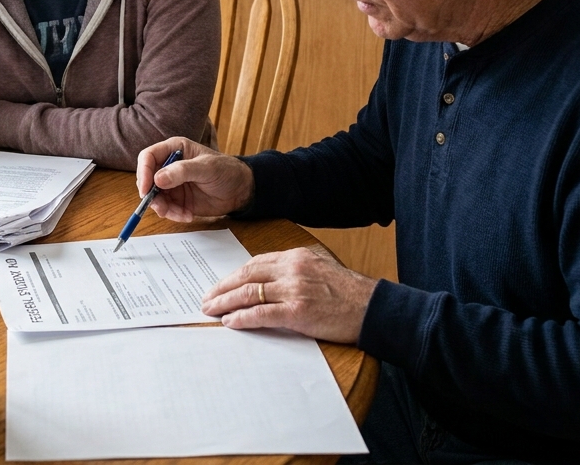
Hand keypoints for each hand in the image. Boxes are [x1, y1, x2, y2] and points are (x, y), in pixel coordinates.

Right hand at [135, 137, 254, 222]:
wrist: (240, 190)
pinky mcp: (177, 199)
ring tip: (181, 213)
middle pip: (146, 179)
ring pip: (154, 197)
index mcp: (174, 149)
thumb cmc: (226, 171)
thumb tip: (157, 179)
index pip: (148, 157)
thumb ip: (182, 171)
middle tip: (162, 207)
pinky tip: (188, 215)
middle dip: (152, 195)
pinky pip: (166, 208)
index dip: (143, 172)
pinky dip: (173, 214)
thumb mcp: (206, 168)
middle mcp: (168, 166)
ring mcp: (171, 184)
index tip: (145, 189)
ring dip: (164, 208)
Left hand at [201, 247, 377, 343]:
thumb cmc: (348, 293)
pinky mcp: (298, 312)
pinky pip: (261, 314)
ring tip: (211, 311)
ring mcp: (294, 289)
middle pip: (246, 275)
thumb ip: (294, 270)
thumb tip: (267, 281)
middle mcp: (292, 269)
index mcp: (296, 256)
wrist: (373, 308)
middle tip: (206, 298)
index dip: (233, 275)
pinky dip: (242, 318)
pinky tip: (230, 322)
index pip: (255, 262)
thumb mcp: (320, 268)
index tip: (219, 284)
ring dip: (225, 302)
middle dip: (222, 288)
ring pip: (249, 293)